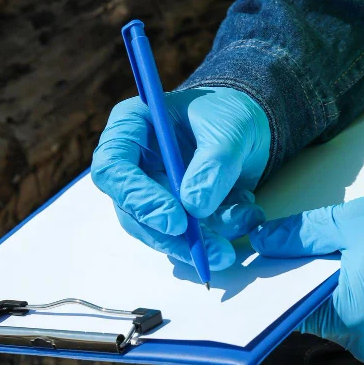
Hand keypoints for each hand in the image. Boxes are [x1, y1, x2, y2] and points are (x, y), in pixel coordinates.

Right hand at [92, 87, 269, 269]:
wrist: (249, 123)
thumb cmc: (229, 113)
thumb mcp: (229, 128)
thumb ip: (214, 163)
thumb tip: (194, 207)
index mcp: (130, 128)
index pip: (113, 169)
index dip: (138, 198)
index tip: (175, 221)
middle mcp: (134, 163)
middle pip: (132, 211)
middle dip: (171, 237)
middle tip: (208, 251)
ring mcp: (152, 190)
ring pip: (159, 232)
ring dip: (197, 245)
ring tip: (231, 246)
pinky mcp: (175, 212)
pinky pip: (187, 237)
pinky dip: (217, 236)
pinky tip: (246, 216)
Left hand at [250, 190, 363, 364]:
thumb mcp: (355, 220)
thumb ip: (302, 233)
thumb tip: (261, 239)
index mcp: (347, 314)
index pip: (289, 307)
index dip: (278, 280)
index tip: (273, 257)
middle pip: (316, 314)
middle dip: (313, 282)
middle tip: (321, 248)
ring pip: (344, 320)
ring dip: (342, 293)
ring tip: (358, 258)